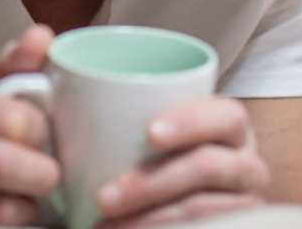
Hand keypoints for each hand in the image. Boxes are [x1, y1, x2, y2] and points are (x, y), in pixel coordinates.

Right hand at [0, 25, 59, 225]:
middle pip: (2, 163)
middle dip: (41, 173)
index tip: (42, 136)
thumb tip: (42, 36)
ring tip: (24, 200)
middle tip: (48, 175)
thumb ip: (16, 69)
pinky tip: (3, 221)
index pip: (11, 117)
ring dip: (26, 209)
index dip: (39, 131)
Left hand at [94, 96, 268, 228]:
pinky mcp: (235, 227)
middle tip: (105, 196)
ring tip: (104, 226)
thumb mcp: (153, 140)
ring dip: (150, 219)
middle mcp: (246, 164)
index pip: (225, 116)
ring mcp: (244, 203)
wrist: (170, 209)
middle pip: (210, 166)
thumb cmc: (157, 166)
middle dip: (153, 182)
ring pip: (203, 210)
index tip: (149, 133)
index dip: (191, 122)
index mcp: (230, 130)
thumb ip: (124, 116)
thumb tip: (56, 87)